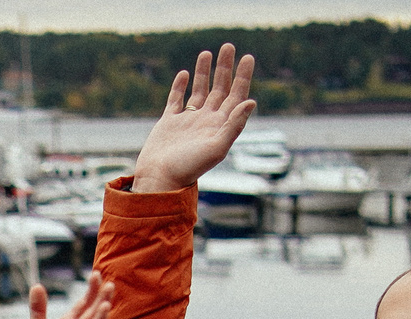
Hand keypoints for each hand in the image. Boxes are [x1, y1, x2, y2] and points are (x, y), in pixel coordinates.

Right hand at [131, 42, 256, 194]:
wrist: (159, 180)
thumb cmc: (189, 167)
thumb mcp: (216, 147)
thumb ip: (234, 125)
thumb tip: (251, 101)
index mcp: (220, 126)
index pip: (236, 96)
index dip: (242, 77)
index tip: (247, 57)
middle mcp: (206, 121)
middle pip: (220, 89)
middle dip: (225, 68)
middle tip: (228, 46)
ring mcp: (188, 121)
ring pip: (199, 91)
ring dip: (204, 72)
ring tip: (207, 53)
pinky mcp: (169, 123)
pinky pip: (176, 100)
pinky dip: (180, 86)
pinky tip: (185, 74)